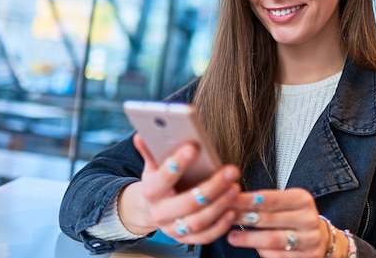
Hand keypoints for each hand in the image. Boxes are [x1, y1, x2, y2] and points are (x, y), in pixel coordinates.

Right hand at [124, 133, 240, 244]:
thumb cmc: (158, 183)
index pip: (163, 178)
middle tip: (231, 170)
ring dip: (219, 205)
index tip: (194, 146)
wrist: (153, 210)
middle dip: (211, 187)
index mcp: (151, 191)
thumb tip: (141, 135)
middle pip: (187, 203)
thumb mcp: (152, 167)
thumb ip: (150, 151)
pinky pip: (205, 236)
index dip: (178, 163)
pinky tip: (232, 210)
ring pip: (198, 221)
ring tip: (234, 187)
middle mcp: (160, 213)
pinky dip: (220, 225)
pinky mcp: (186, 239)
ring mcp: (173, 229)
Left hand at [227, 188, 343, 257]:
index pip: (270, 198)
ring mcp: (310, 240)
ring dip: (249, 238)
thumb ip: (265, 201)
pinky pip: (279, 256)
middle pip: (269, 219)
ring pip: (273, 240)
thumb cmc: (295, 216)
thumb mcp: (286, 202)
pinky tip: (251, 247)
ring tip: (231, 236)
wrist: (321, 237)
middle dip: (244, 218)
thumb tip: (233, 198)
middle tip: (225, 217)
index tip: (229, 200)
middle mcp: (308, 218)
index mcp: (302, 199)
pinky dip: (262, 251)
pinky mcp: (308, 257)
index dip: (247, 200)